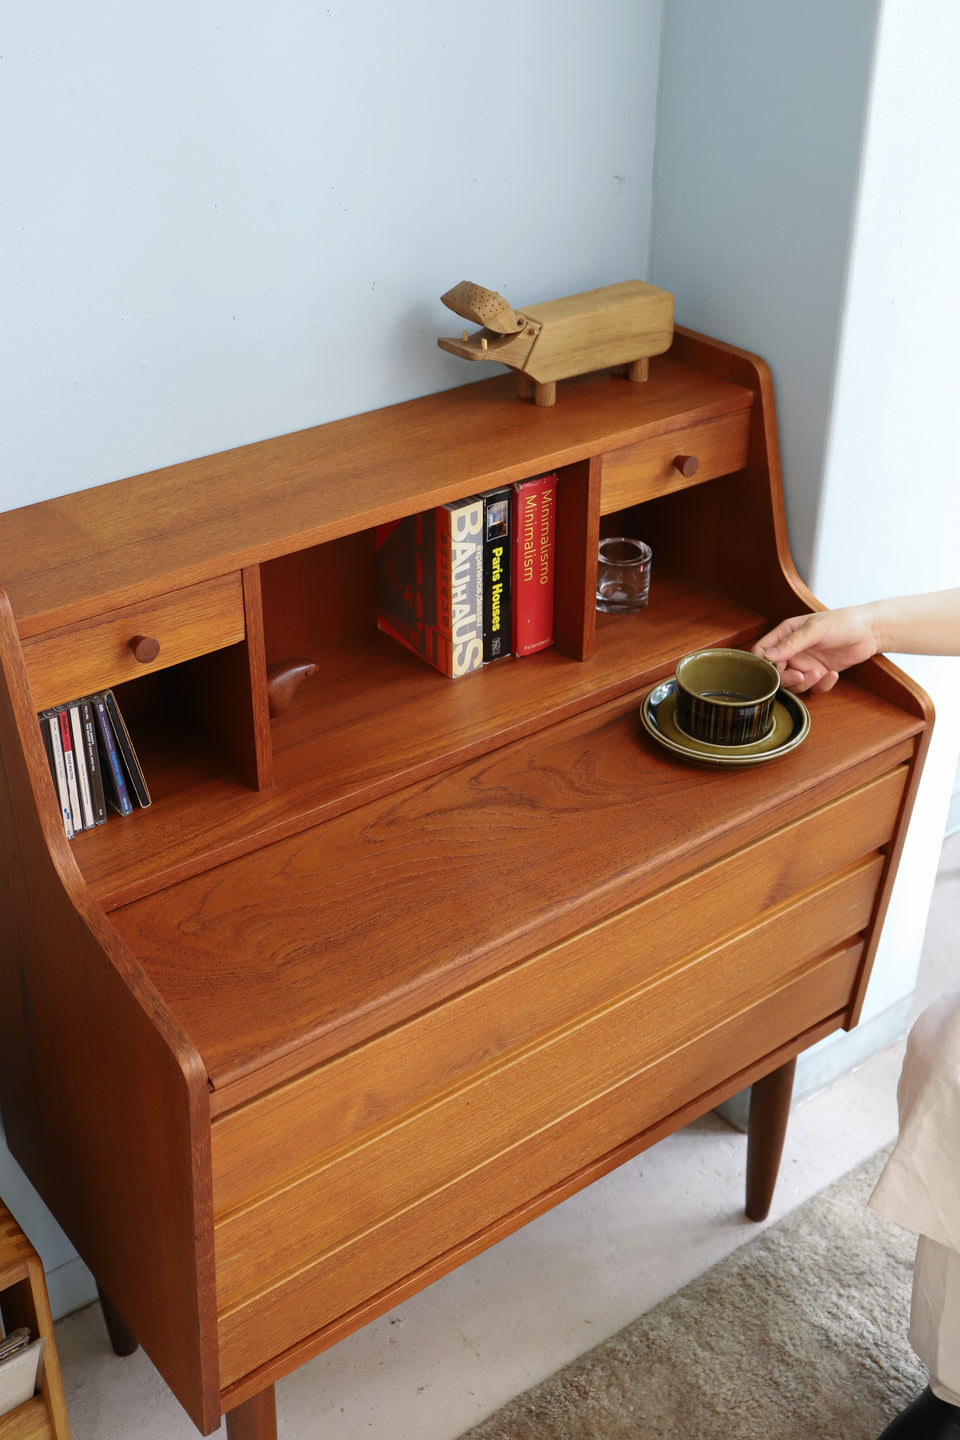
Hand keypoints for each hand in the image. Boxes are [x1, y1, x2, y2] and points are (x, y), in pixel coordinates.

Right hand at [752, 608, 880, 693]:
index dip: (763, 663)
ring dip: (805, 683)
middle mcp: (793, 651)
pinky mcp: (820, 674)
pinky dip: (822, 685)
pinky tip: (833, 674)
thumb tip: (768, 655)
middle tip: (799, 676)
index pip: (762, 651)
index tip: (772, 670)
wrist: (869, 631)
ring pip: (793, 684)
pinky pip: (814, 688)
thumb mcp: (815, 629)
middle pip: (776, 673)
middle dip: (785, 678)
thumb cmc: (843, 622)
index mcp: (786, 634)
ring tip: (818, 673)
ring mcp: (806, 664)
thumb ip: (792, 642)